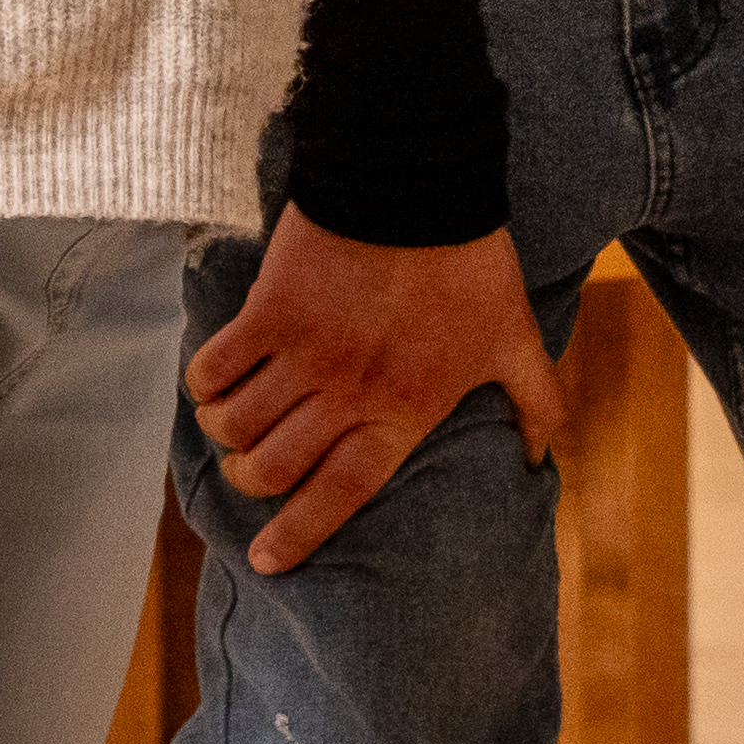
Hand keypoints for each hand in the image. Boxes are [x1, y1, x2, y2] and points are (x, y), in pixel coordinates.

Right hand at [187, 213, 557, 575]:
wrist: (418, 181)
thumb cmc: (469, 262)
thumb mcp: (515, 336)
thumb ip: (535, 401)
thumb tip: (540, 457)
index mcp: (404, 410)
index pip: (341, 494)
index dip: (299, 534)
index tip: (266, 562)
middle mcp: (348, 393)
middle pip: (273, 468)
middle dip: (251, 480)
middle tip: (250, 471)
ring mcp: (304, 353)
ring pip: (237, 425)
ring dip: (225, 433)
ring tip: (229, 422)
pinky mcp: (269, 311)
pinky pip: (216, 368)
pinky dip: (204, 383)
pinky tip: (210, 380)